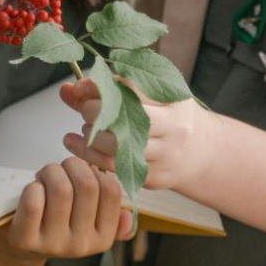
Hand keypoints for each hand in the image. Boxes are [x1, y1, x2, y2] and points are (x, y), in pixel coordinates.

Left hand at [0, 158, 132, 265]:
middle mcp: (81, 245)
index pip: (111, 191)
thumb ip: (112, 216)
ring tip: (45, 177)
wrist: (24, 247)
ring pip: (61, 188)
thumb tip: (127, 216)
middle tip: (60, 169)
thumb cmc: (59, 222)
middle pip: (86, 185)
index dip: (95, 171)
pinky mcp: (26, 239)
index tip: (82, 172)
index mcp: (103, 238)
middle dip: (71, 165)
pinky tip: (33, 190)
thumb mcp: (89, 222)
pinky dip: (33, 186)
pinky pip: (34, 200)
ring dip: (50, 172)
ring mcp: (54, 244)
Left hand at [58, 79, 221, 192]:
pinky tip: (76, 144)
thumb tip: (68, 89)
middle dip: (95, 112)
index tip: (81, 86)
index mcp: (176, 103)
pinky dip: (90, 156)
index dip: (101, 87)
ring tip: (82, 127)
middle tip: (83, 107)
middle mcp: (174, 131)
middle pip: (126, 122)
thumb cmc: (168, 114)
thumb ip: (109, 88)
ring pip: (118, 150)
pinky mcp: (155, 179)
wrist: (198, 151)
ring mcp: (166, 158)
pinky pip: (115, 169)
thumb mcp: (150, 93)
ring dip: (90, 137)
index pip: (133, 91)